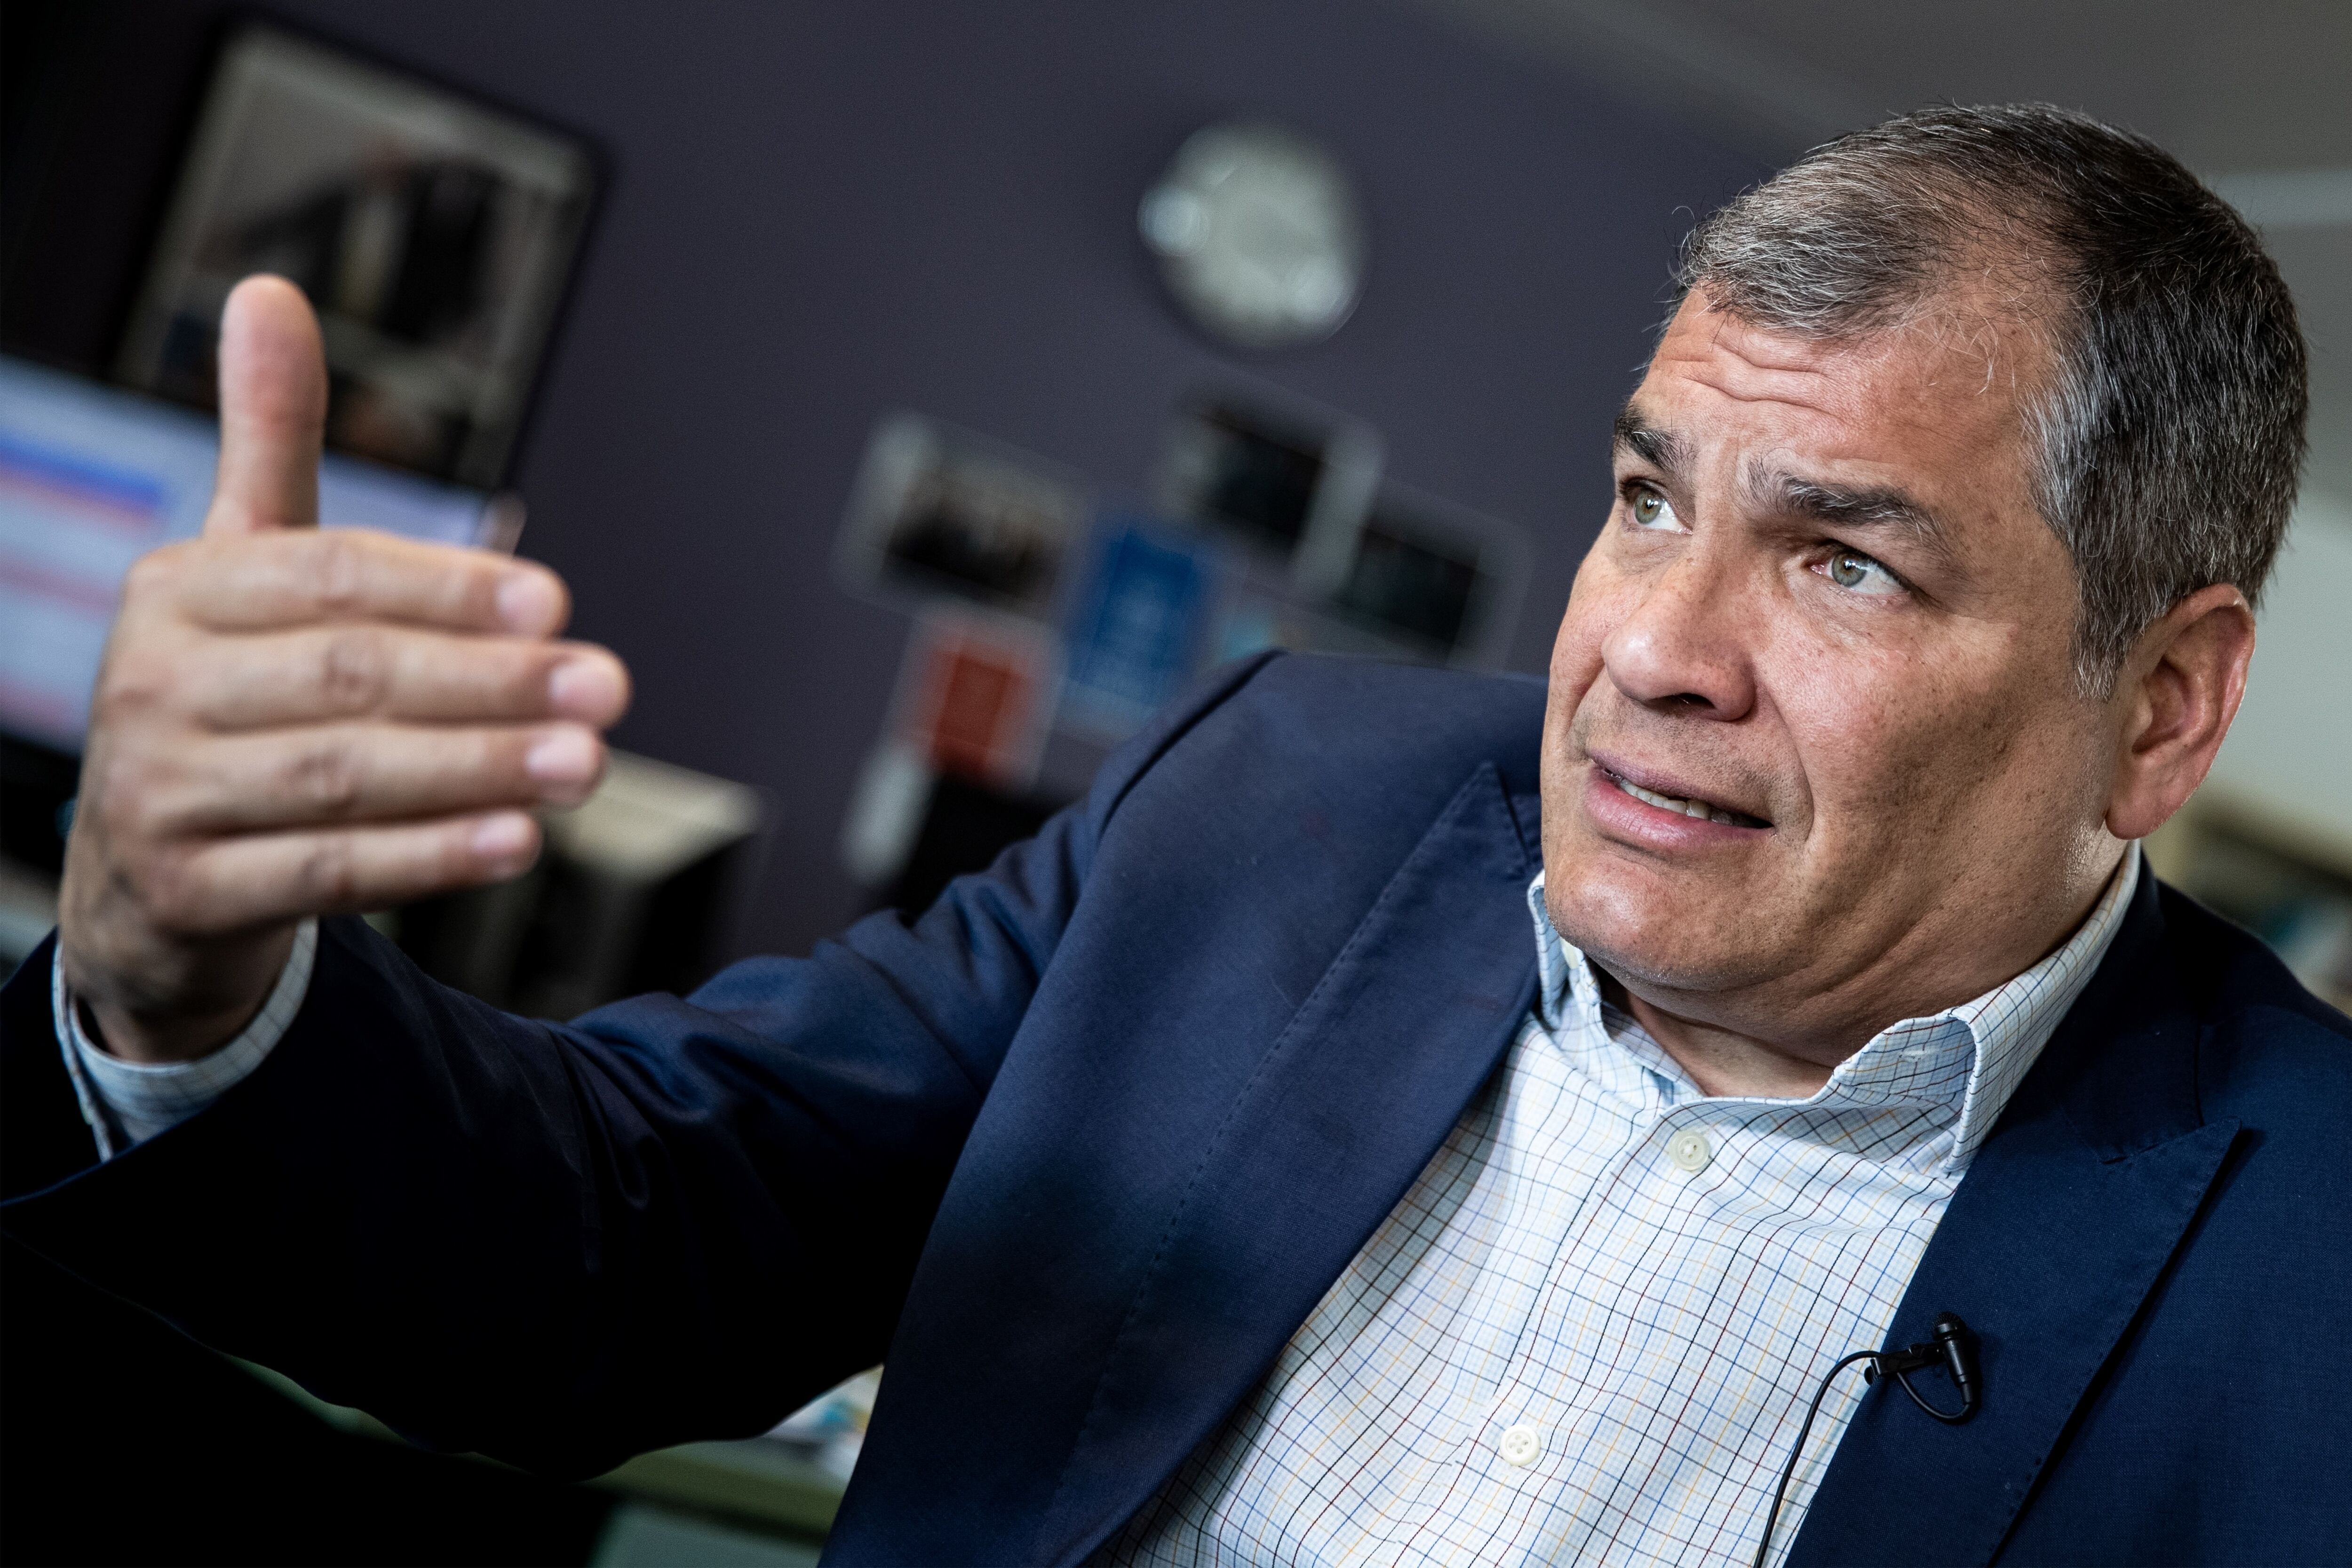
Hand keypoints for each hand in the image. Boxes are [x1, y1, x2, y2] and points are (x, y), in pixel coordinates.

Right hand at [57, 276, 629, 1062]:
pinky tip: (519, 843)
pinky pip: (326, 872)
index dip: (452, 591)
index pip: (334, 579)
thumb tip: (268, 292)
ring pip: (346, 778)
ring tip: (586, 764)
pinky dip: (429, 858)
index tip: (557, 603)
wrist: (149, 873)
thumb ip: (269, 444)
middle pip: (352, 677)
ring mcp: (159, 795)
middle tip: (609, 688)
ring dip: (479, 771)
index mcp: (178, 592)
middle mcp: (154, 686)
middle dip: (492, 685)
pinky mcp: (188, 892)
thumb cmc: (229, 696)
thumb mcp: (241, 569)